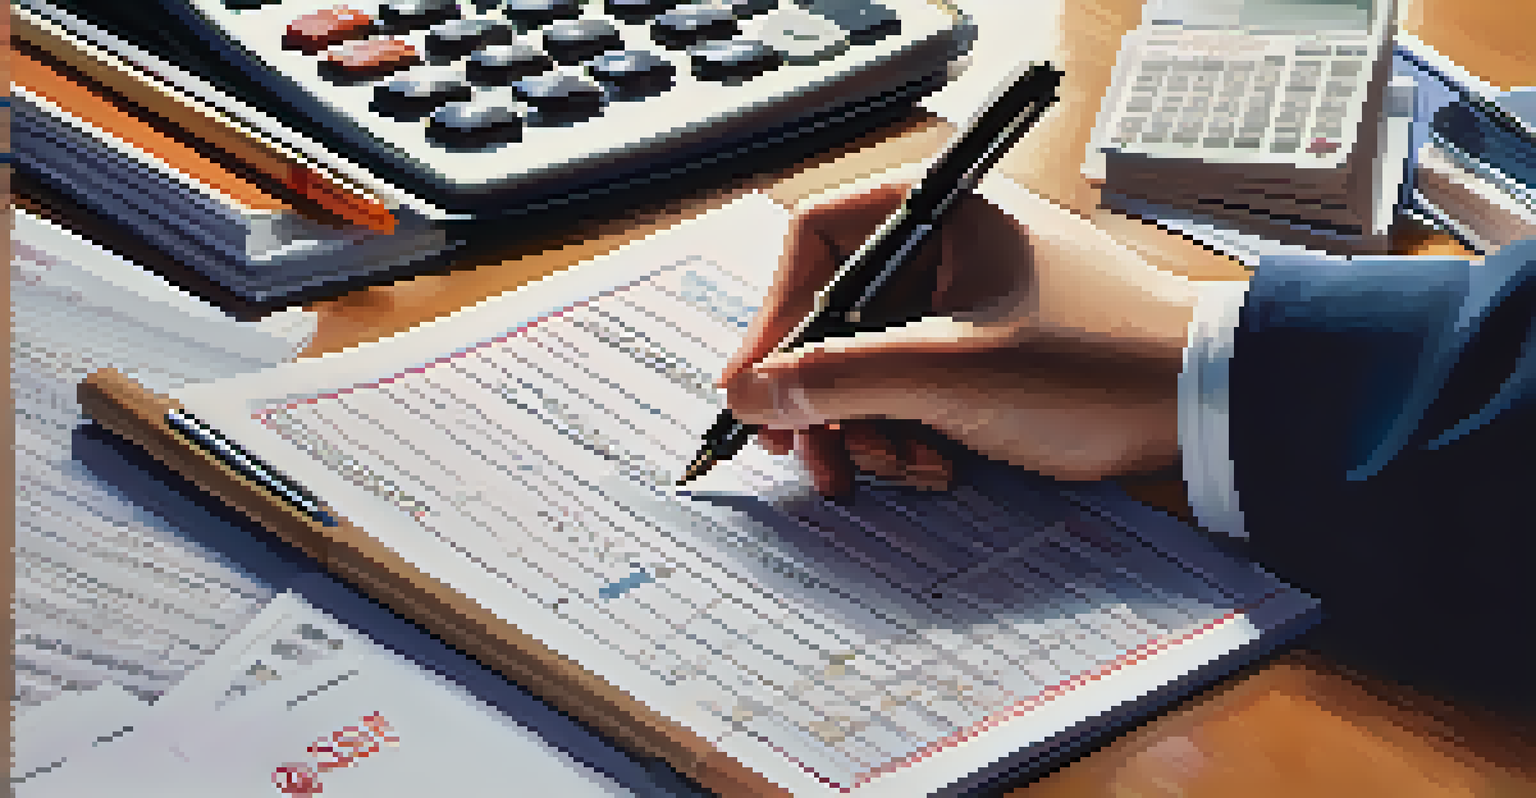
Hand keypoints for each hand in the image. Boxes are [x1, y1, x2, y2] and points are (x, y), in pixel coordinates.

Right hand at [717, 177, 1202, 495]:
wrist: (1210, 406)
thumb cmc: (1099, 364)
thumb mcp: (950, 373)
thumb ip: (838, 377)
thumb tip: (750, 391)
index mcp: (938, 210)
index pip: (815, 243)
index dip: (774, 318)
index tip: (754, 388)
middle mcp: (946, 244)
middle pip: (836, 311)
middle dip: (821, 391)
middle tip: (804, 452)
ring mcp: (968, 299)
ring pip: (872, 358)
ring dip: (865, 423)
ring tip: (891, 468)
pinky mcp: (987, 350)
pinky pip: (914, 384)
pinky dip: (908, 429)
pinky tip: (934, 465)